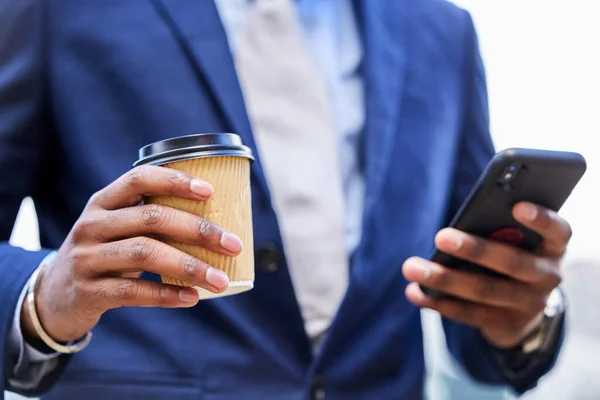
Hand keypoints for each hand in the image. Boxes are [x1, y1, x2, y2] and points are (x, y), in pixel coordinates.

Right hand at [22, 166, 242, 342]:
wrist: (54, 295)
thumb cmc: (104, 254)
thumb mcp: (117, 229)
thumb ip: (151, 221)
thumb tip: (217, 225)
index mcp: (103, 202)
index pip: (139, 179)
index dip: (175, 181)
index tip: (210, 191)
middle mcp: (92, 225)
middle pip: (152, 218)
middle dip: (199, 230)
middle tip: (233, 244)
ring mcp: (87, 258)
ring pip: (145, 254)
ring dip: (190, 267)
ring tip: (220, 280)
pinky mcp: (88, 291)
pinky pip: (133, 292)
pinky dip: (167, 295)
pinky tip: (193, 297)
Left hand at [402, 202, 569, 348]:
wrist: (524, 308)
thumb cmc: (513, 253)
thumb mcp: (517, 240)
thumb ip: (501, 229)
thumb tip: (459, 226)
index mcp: (553, 247)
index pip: (558, 231)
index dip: (541, 219)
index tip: (517, 206)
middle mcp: (547, 276)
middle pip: (511, 263)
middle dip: (473, 249)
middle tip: (440, 236)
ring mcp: (528, 304)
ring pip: (483, 290)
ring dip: (444, 279)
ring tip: (412, 268)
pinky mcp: (505, 325)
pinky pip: (469, 314)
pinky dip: (438, 302)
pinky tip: (415, 292)